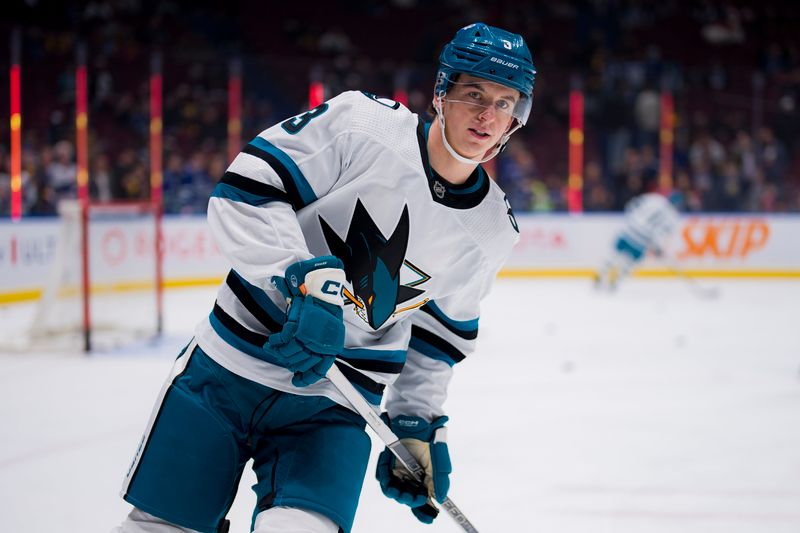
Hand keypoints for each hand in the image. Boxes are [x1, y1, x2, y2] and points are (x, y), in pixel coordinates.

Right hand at [264, 256, 345, 386]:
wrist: (321, 284)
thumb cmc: (323, 303)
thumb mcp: (324, 325)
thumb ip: (317, 339)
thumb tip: (306, 354)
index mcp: (331, 344)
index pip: (320, 368)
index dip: (307, 377)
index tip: (297, 380)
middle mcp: (322, 343)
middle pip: (300, 361)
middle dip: (288, 359)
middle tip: (281, 353)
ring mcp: (310, 336)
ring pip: (290, 353)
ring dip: (280, 351)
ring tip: (275, 347)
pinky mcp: (299, 328)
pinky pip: (285, 341)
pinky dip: (277, 343)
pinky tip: (273, 342)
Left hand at [375, 414, 451, 523]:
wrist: (414, 416)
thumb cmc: (429, 434)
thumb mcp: (438, 456)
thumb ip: (440, 477)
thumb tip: (441, 498)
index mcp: (428, 476)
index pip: (425, 499)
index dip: (425, 511)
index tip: (428, 518)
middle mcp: (413, 475)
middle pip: (409, 498)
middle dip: (409, 501)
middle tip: (411, 497)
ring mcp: (400, 469)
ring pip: (394, 490)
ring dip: (394, 492)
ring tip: (397, 489)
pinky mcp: (388, 462)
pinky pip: (382, 476)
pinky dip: (383, 472)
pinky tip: (386, 462)